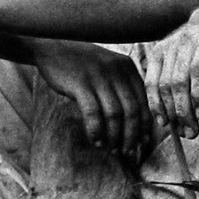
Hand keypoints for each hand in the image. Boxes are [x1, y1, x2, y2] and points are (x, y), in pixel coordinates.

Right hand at [34, 40, 151, 158]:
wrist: (53, 47)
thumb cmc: (83, 63)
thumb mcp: (109, 68)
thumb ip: (122, 86)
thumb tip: (136, 121)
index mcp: (128, 68)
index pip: (144, 101)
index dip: (146, 125)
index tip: (144, 142)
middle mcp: (117, 71)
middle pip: (132, 110)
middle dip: (132, 135)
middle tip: (127, 151)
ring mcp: (99, 76)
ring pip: (114, 114)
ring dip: (115, 136)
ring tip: (112, 150)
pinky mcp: (80, 83)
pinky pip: (93, 113)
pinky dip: (96, 130)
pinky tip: (96, 141)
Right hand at [142, 9, 198, 137]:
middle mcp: (185, 41)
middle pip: (178, 80)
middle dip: (184, 110)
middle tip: (192, 133)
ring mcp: (167, 46)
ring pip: (162, 84)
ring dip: (170, 112)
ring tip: (181, 131)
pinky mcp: (155, 53)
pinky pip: (150, 82)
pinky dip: (155, 104)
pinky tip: (163, 121)